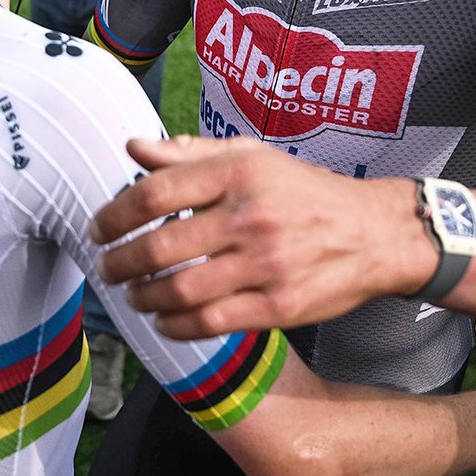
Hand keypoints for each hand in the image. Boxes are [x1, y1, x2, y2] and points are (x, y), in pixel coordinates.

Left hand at [91, 135, 432, 337]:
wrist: (376, 233)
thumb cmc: (306, 193)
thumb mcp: (254, 157)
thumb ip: (191, 154)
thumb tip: (134, 148)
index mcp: (240, 173)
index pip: (156, 192)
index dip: (115, 214)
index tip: (100, 228)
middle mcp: (251, 216)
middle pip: (159, 247)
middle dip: (119, 263)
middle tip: (106, 268)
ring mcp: (266, 264)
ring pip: (180, 291)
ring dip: (142, 297)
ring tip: (133, 294)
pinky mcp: (280, 306)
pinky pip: (211, 323)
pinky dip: (176, 326)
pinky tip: (164, 320)